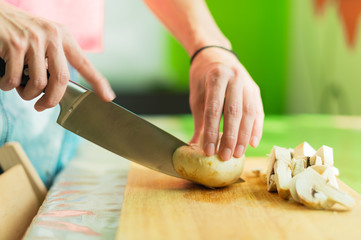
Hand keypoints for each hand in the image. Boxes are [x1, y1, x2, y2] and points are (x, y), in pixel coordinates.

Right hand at [0, 2, 114, 110]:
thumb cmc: (17, 29)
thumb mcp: (43, 36)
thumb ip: (53, 56)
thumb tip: (57, 86)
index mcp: (62, 36)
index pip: (84, 63)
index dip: (98, 82)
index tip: (108, 97)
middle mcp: (51, 36)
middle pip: (61, 80)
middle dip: (51, 100)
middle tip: (41, 107)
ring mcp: (33, 40)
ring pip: (38, 83)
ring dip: (27, 94)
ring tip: (19, 89)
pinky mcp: (14, 45)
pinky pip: (14, 79)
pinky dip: (8, 86)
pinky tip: (5, 81)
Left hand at [189, 47, 263, 160]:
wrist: (216, 54)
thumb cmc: (202, 77)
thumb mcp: (196, 96)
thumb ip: (198, 121)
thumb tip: (193, 145)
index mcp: (216, 77)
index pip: (214, 109)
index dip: (211, 132)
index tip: (208, 150)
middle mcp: (234, 78)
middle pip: (234, 112)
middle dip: (230, 137)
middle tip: (225, 156)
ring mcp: (247, 83)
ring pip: (249, 113)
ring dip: (244, 136)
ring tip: (238, 154)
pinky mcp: (255, 89)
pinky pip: (258, 111)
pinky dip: (256, 128)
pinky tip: (252, 143)